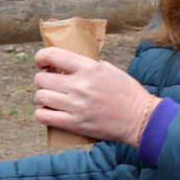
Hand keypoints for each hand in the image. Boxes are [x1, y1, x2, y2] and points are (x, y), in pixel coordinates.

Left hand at [33, 46, 158, 146]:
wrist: (139, 118)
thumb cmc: (126, 92)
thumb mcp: (108, 69)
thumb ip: (86, 65)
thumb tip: (65, 63)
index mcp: (88, 68)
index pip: (52, 55)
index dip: (41, 57)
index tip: (43, 63)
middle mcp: (79, 85)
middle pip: (41, 79)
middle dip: (42, 79)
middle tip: (49, 83)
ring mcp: (75, 106)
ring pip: (40, 97)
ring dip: (42, 96)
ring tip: (50, 98)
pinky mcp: (74, 124)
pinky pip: (43, 116)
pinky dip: (42, 113)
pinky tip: (49, 111)